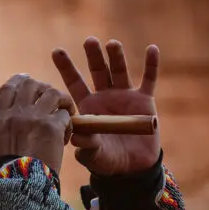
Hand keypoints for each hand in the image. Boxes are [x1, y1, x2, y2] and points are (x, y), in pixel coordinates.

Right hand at [0, 74, 74, 174]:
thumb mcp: (0, 143)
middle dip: (44, 88)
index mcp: (2, 117)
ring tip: (65, 114)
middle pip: (31, 84)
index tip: (27, 81)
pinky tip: (66, 136)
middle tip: (52, 101)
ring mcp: (35, 118)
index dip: (20, 80)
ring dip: (62, 101)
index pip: (8, 87)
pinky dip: (69, 124)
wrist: (21, 184)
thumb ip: (7, 126)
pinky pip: (65, 114)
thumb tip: (13, 118)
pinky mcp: (52, 127)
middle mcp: (17, 113)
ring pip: (52, 93)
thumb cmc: (11, 170)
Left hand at [51, 37, 160, 175]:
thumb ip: (86, 146)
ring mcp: (126, 96)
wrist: (133, 168)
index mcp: (89, 106)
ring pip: (120, 71)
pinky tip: (152, 49)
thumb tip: (76, 136)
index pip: (74, 83)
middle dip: (94, 56)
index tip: (56, 51)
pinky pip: (149, 80)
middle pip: (98, 71)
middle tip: (89, 41)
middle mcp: (105, 96)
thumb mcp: (94, 155)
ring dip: (117, 56)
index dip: (66, 68)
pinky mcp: (145, 101)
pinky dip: (151, 64)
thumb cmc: (107, 160)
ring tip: (112, 44)